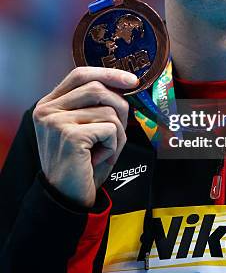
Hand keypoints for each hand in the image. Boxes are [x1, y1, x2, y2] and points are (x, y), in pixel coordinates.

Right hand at [33, 67, 138, 207]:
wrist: (67, 198)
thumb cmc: (81, 164)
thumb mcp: (87, 127)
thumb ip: (97, 105)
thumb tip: (126, 84)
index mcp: (49, 104)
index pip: (80, 74)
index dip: (108, 73)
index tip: (131, 80)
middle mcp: (48, 110)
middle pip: (97, 88)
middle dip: (119, 108)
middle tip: (119, 131)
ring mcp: (56, 121)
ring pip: (108, 110)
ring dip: (117, 133)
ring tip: (104, 150)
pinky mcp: (70, 135)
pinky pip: (110, 129)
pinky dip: (113, 146)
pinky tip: (99, 159)